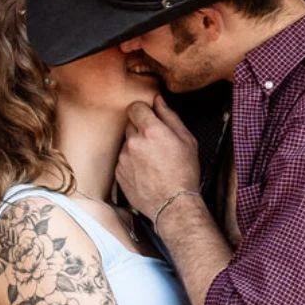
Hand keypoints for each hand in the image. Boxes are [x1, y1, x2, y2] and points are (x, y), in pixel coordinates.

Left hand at [115, 95, 200, 219]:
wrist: (172, 204)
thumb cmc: (184, 172)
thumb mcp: (187, 140)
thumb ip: (170, 116)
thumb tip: (158, 100)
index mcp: (151, 130)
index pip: (135, 107)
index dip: (143, 111)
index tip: (149, 117)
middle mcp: (133, 142)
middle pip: (130, 124)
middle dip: (141, 129)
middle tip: (156, 143)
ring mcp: (123, 157)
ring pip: (126, 142)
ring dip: (136, 146)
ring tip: (152, 161)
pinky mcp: (118, 171)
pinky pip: (123, 159)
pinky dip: (131, 161)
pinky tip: (145, 171)